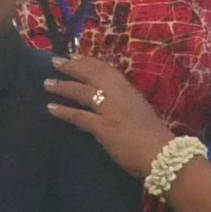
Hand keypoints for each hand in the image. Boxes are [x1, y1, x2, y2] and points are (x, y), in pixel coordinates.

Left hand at [46, 54, 178, 180]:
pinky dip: (64, 111)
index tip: (74, 56)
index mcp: (129, 91)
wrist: (163, 155)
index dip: (89, 62)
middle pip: (92, 75)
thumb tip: (107, 98)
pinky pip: (80, 117)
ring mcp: (111, 111)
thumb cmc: (154, 137)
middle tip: (55, 62)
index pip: (107, 69)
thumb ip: (124, 102)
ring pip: (83, 92)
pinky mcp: (104, 128)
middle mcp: (120, 96)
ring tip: (47, 83)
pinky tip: (51, 109)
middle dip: (72, 67)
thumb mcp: (139, 110)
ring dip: (63, 86)